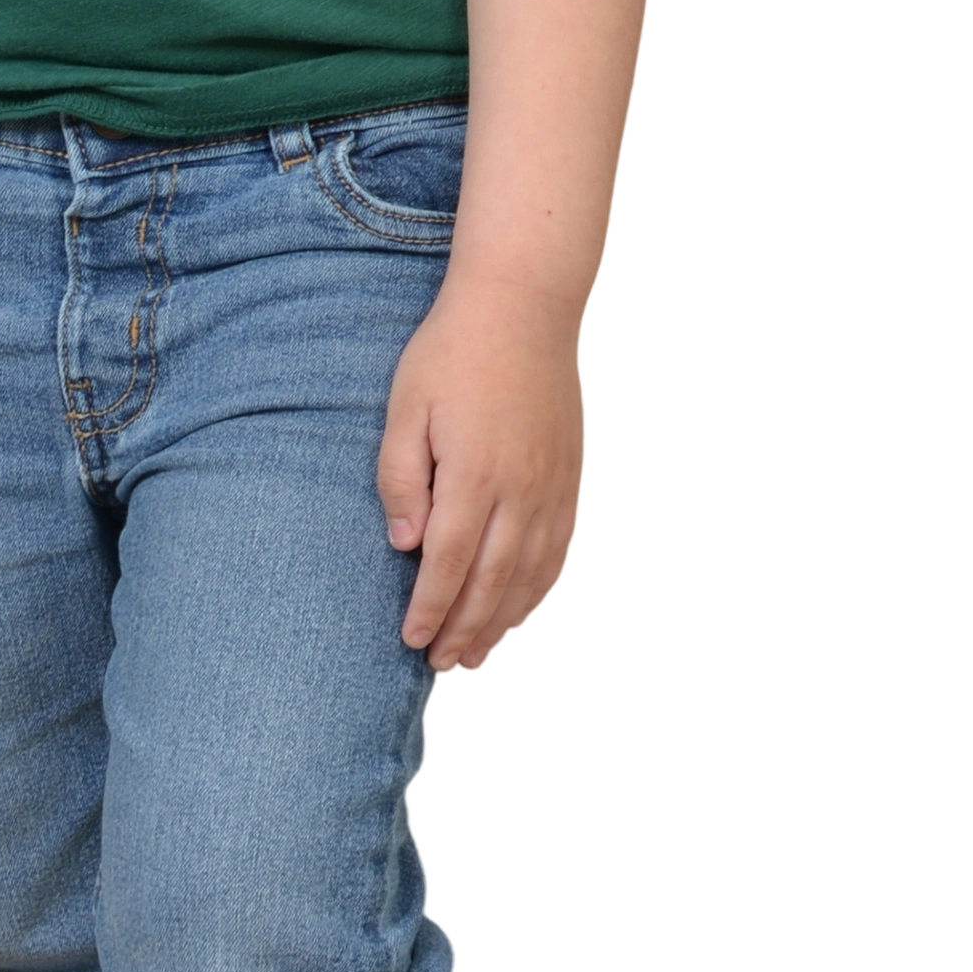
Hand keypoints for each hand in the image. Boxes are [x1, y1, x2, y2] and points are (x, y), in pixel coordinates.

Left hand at [376, 266, 585, 673]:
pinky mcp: (569, 477)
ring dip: (502, 621)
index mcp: (476, 474)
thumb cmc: (453, 351)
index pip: (450, 563)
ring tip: (476, 655)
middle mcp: (521, 491)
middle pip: (493, 582)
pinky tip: (519, 608)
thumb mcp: (406, 405)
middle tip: (440, 665)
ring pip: (530, 575)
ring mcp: (552, 486)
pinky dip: (538, 589)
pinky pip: (557, 550)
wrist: (523, 306)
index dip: (429, 608)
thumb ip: (402, 478)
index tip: (411, 641)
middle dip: (464, 630)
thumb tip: (406, 545)